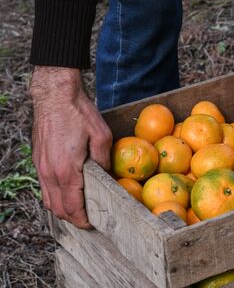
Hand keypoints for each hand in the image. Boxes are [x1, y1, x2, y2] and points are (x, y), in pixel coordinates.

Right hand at [30, 66, 111, 227]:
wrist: (55, 97)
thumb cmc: (80, 114)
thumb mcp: (101, 136)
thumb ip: (104, 161)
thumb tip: (107, 176)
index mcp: (66, 171)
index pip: (72, 207)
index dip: (82, 220)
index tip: (93, 224)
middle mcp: (50, 173)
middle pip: (58, 209)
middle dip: (73, 219)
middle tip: (88, 220)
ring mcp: (41, 167)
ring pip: (48, 200)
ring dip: (62, 209)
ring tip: (79, 209)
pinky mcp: (38, 160)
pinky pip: (44, 187)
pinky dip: (55, 196)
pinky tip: (67, 192)